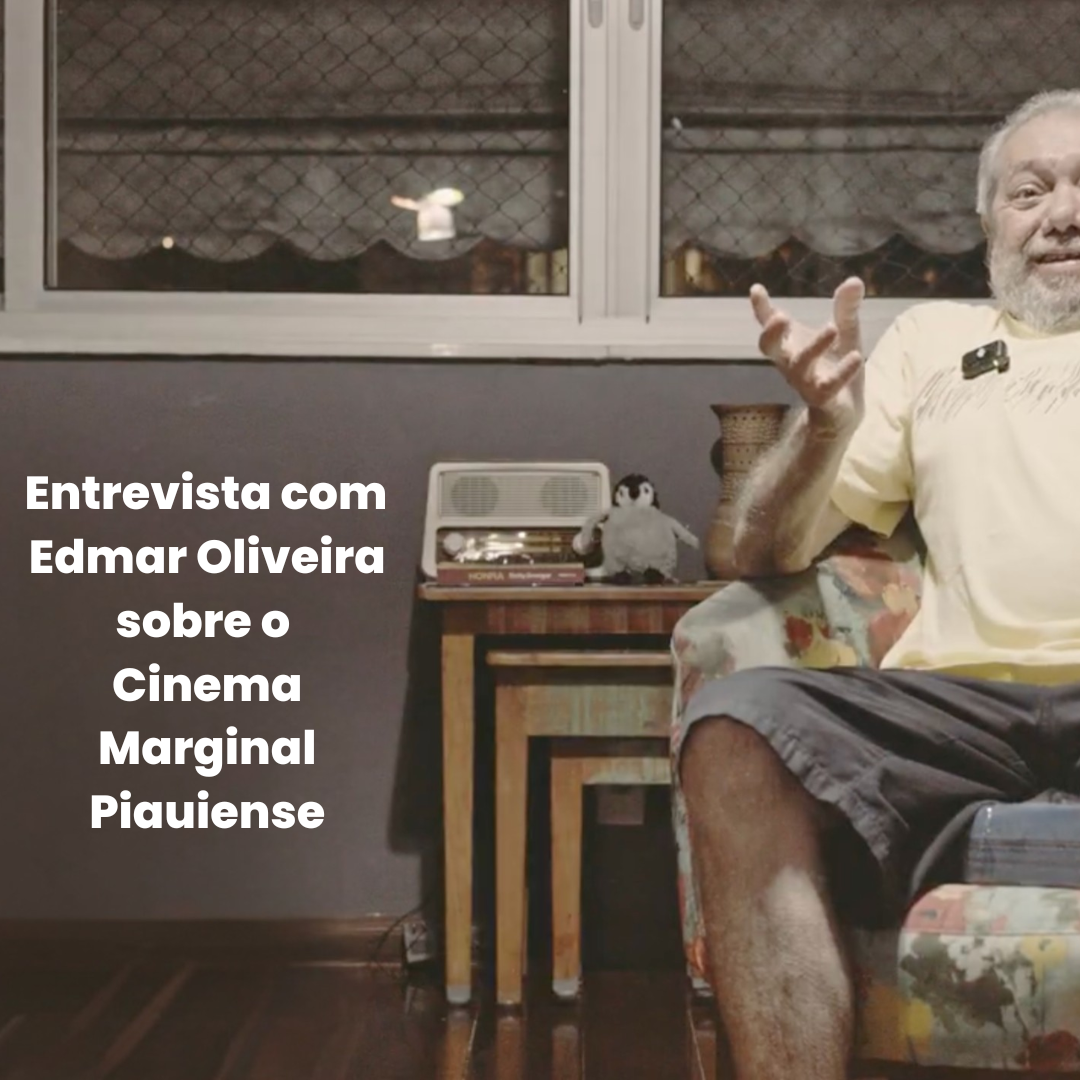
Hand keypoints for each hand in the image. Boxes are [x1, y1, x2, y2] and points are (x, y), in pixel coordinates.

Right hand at [750, 277, 865, 432]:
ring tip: (831, 328)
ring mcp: (804, 382)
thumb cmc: (835, 366)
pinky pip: (828, 387)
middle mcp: (790, 363)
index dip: (761, 309)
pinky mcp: (823, 399)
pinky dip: (842, 372)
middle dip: (771, 333)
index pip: (770, 326)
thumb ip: (845, 309)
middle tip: (780, 316)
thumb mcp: (844, 333)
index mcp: (790, 345)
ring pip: (800, 366)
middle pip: (770, 348)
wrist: (843, 411)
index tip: (756, 289)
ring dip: (813, 347)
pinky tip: (856, 356)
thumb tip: (854, 280)